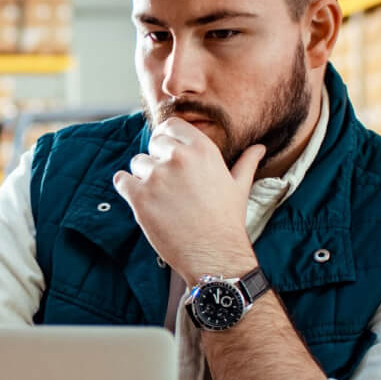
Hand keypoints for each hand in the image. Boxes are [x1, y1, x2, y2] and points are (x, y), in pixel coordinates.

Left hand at [111, 117, 263, 280]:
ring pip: (137, 163)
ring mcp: (157, 177)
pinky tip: (142, 200)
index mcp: (202, 149)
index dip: (168, 138)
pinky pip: (121, 180)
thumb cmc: (228, 221)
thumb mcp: (240, 186)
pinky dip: (127, 188)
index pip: (172, 125)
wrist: (215, 254)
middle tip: (170, 183)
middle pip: (154, 143)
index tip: (168, 152)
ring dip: (144, 177)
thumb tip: (259, 148)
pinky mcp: (140, 197)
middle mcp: (178, 157)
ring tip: (162, 198)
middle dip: (158, 159)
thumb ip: (246, 162)